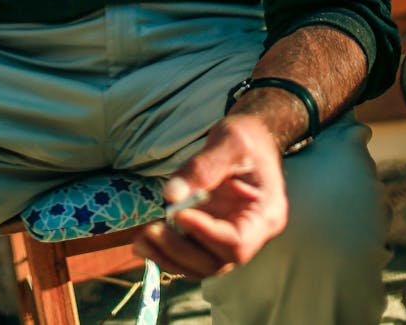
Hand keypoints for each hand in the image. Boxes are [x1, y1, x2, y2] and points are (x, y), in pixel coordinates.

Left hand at [133, 114, 287, 280]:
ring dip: (169, 257)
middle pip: (216, 261)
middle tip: (152, 230)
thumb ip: (203, 167)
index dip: (204, 234)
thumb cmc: (247, 138)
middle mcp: (250, 235)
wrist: (253, 140)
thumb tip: (170, 195)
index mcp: (265, 215)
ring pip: (201, 266)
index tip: (177, 214)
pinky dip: (167, 253)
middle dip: (180, 250)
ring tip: (140, 241)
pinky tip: (144, 242)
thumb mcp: (230, 141)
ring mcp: (231, 239)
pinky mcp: (212, 237)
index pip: (237, 242)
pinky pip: (191, 256)